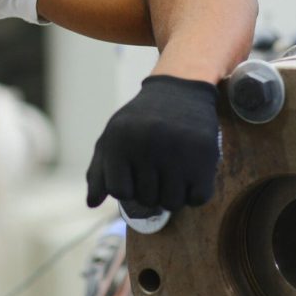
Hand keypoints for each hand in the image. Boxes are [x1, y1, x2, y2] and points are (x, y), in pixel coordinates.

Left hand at [86, 74, 218, 212]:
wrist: (179, 90)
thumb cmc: (141, 120)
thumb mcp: (112, 137)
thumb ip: (98, 171)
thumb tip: (92, 204)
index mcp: (120, 142)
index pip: (120, 192)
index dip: (127, 187)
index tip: (133, 173)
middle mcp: (147, 147)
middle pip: (147, 200)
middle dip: (150, 190)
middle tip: (156, 169)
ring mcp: (177, 153)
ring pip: (172, 203)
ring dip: (172, 194)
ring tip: (172, 173)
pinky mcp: (204, 157)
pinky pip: (198, 198)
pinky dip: (194, 193)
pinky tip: (190, 174)